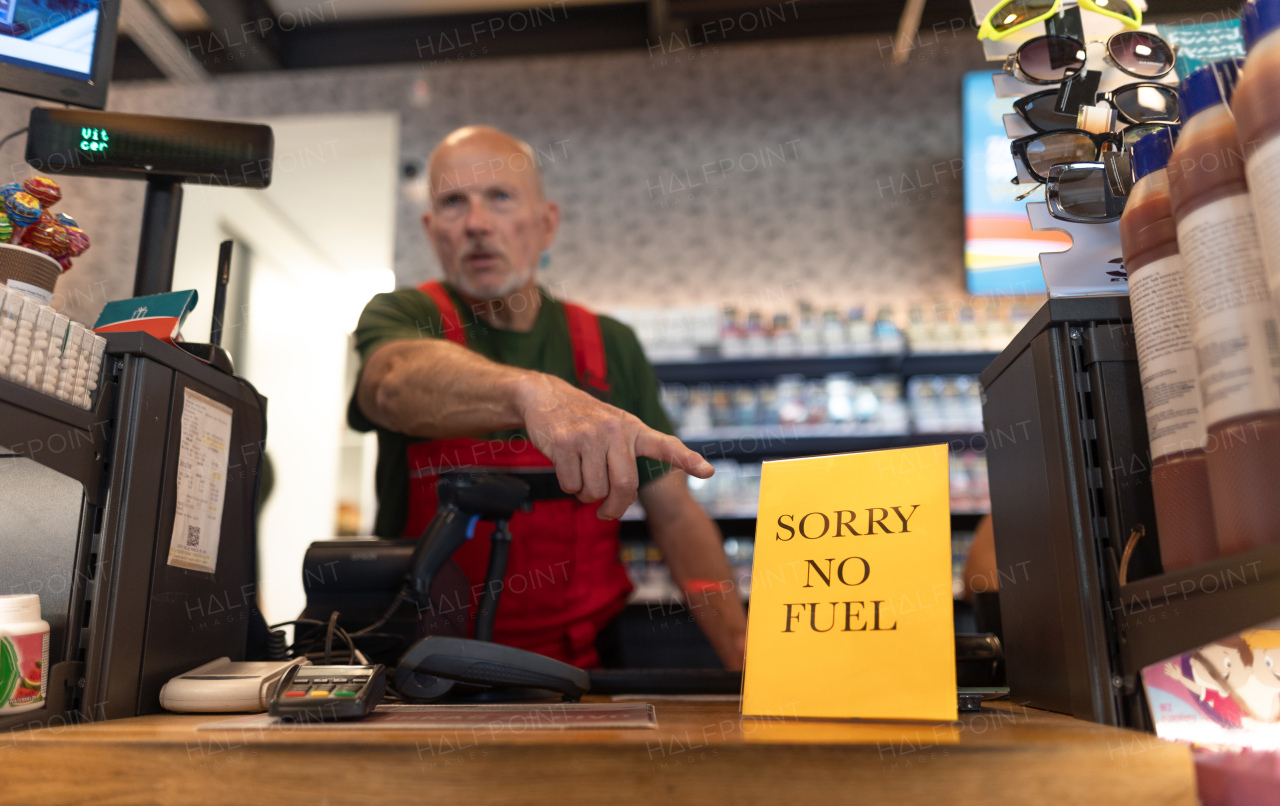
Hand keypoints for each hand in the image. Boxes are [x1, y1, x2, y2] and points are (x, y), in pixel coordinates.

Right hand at [517, 373, 713, 518]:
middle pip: (624, 487)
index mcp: (634, 429)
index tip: (708, 471)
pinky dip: (568, 487)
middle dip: (614, 508)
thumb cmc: (585, 421)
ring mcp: (589, 435)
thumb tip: (624, 500)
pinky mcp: (565, 442)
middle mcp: (615, 430)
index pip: (666, 445)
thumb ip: (626, 457)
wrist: (547, 396)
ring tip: (581, 477)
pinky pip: (571, 485)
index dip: (688, 459)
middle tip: (605, 513)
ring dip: (586, 496)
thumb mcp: (614, 428)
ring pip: (595, 491)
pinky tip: (566, 467)